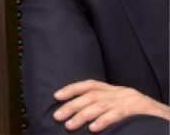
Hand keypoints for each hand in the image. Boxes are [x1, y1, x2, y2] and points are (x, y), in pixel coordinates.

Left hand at [53, 79, 169, 132]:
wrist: (169, 120)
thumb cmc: (144, 117)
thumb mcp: (124, 108)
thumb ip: (106, 108)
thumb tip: (80, 115)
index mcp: (116, 91)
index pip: (90, 85)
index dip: (72, 89)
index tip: (56, 96)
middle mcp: (121, 93)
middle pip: (91, 96)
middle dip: (72, 106)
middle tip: (57, 116)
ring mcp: (131, 101)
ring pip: (101, 105)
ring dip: (82, 116)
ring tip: (69, 126)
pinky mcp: (139, 112)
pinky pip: (118, 115)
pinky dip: (104, 121)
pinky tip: (93, 129)